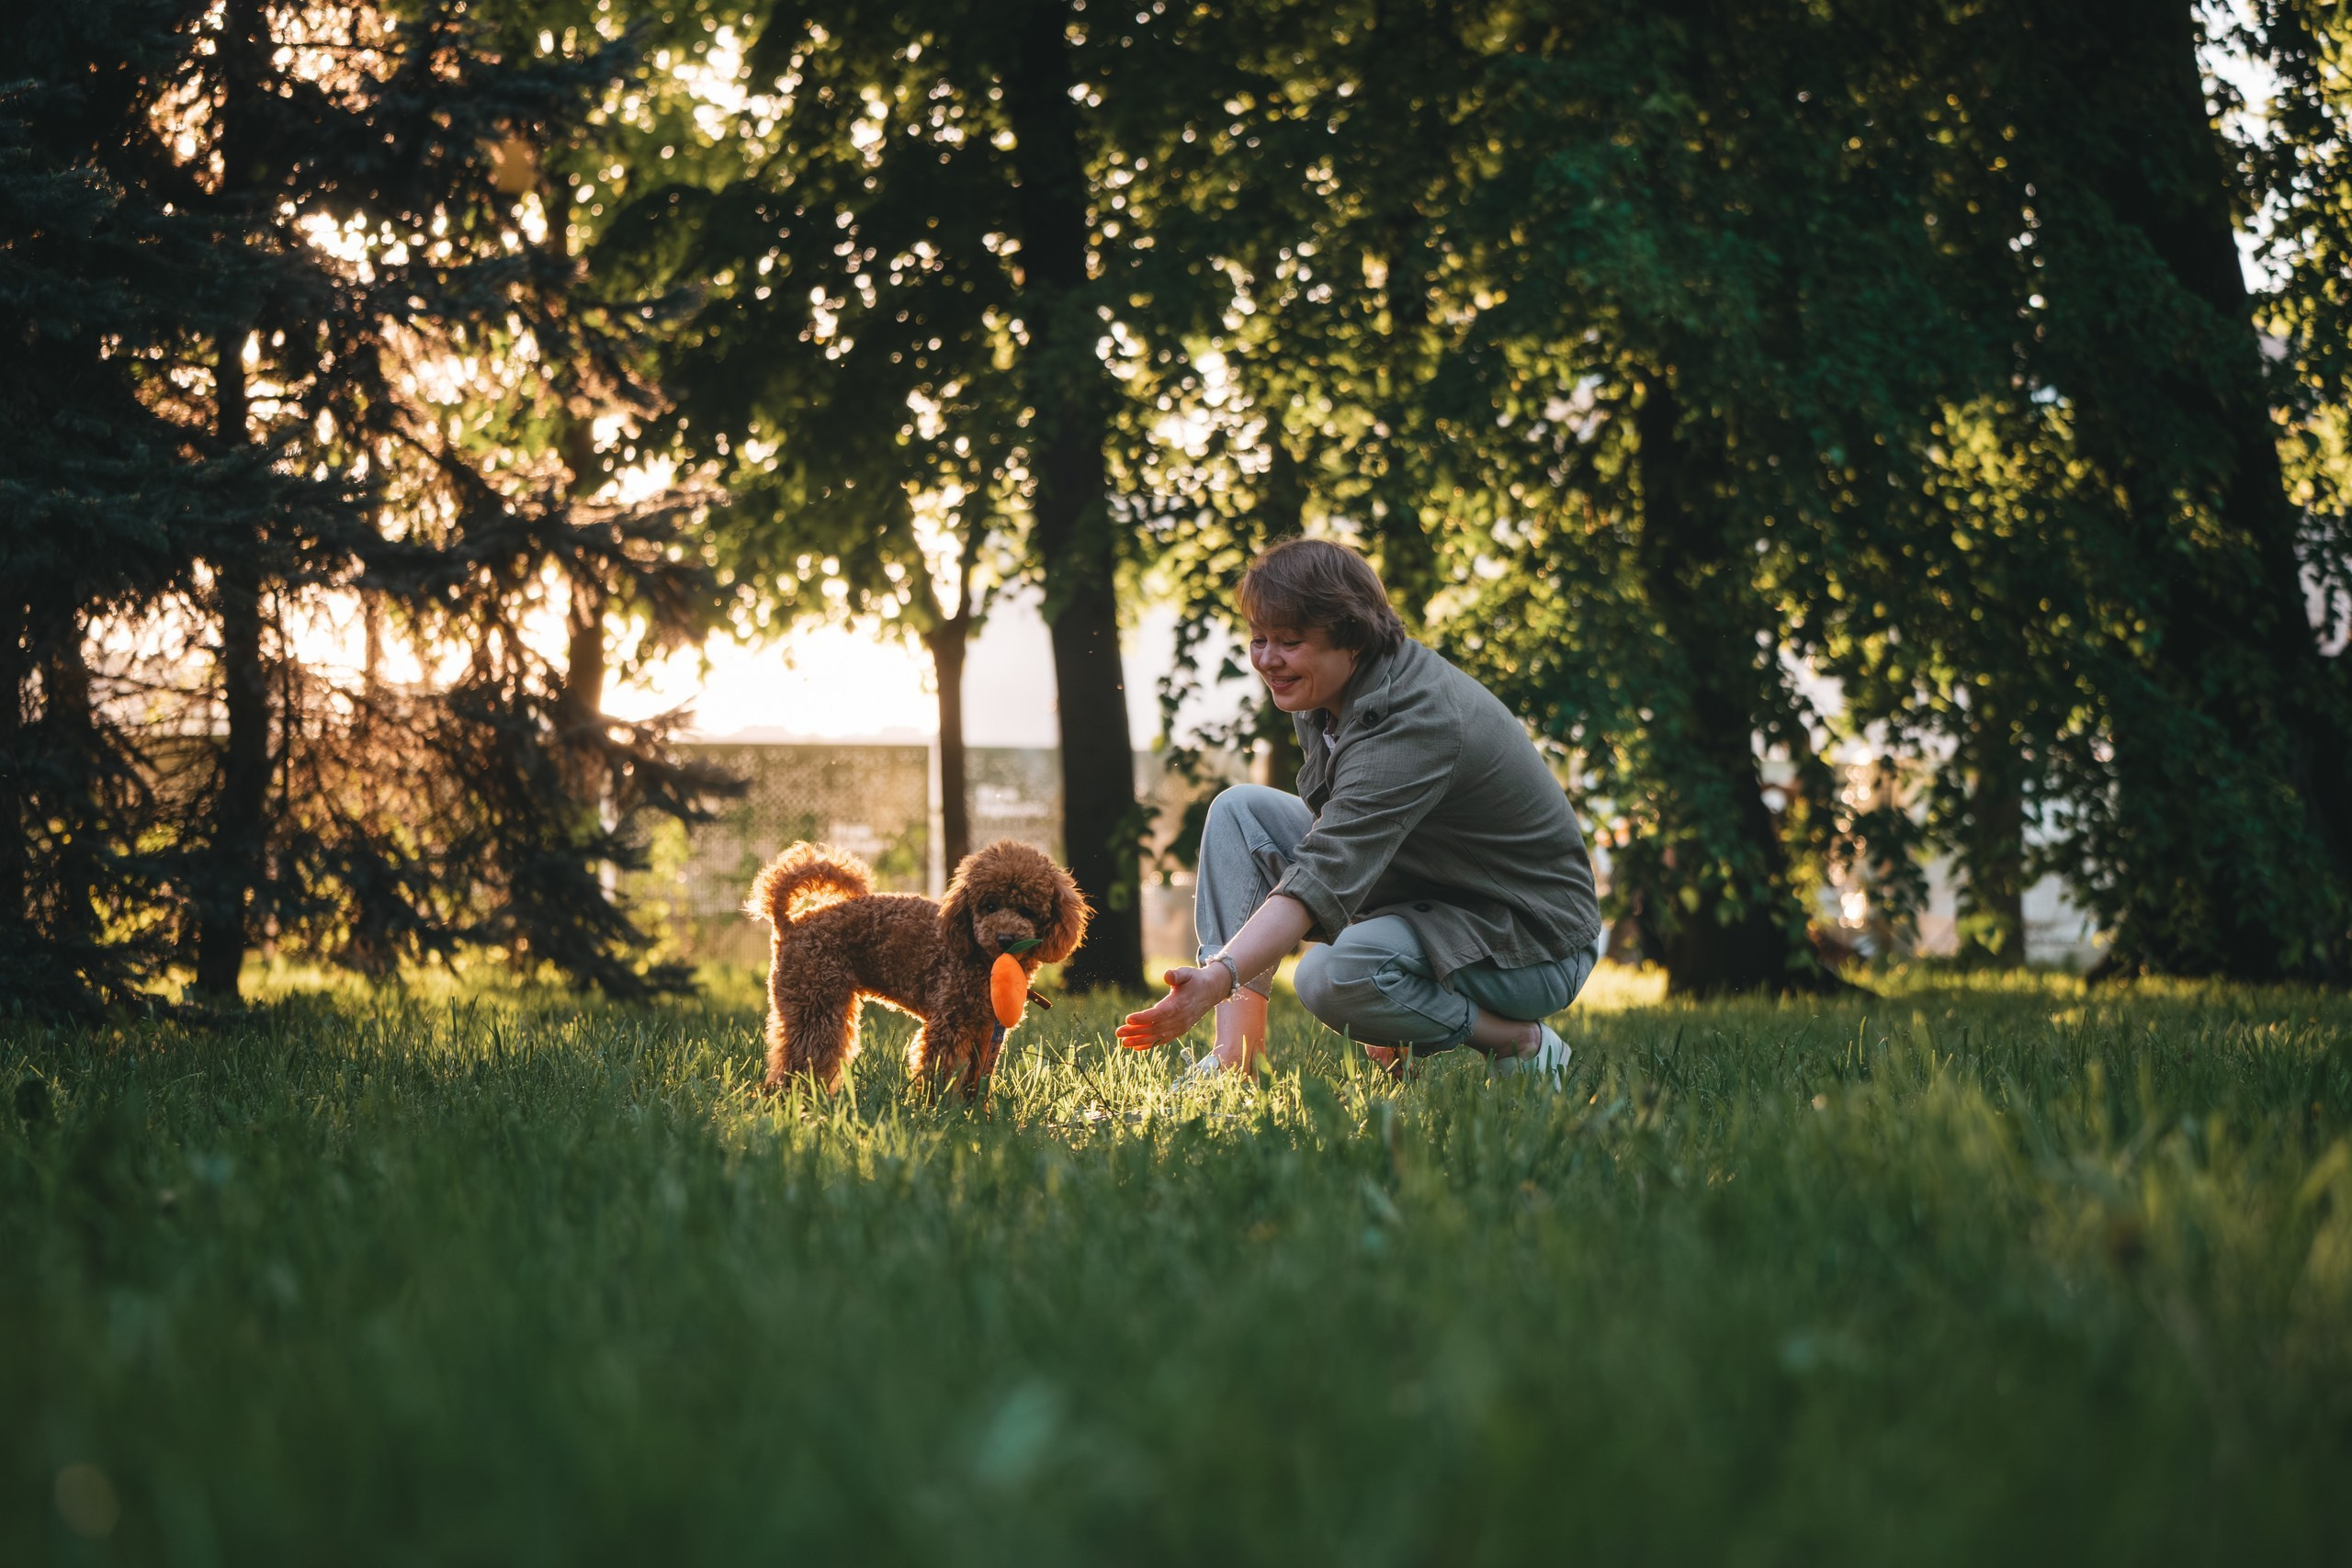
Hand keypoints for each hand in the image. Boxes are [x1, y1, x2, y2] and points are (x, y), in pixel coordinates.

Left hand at [1115, 964, 1232, 1049]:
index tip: (1128, 1019)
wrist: (1211, 992)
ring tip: (1123, 1042)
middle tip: (1118, 1032)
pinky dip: (1149, 1044)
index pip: (1159, 1014)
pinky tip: (1136, 1047)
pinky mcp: (1179, 1031)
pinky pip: (1163, 1040)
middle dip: (1135, 1031)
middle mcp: (1179, 1019)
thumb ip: (1177, 975)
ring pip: (1157, 1037)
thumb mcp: (1187, 973)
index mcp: (1179, 1005)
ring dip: (1139, 1040)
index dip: (1143, 1018)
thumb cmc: (1195, 980)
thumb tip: (1167, 975)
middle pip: (1154, 1028)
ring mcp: (1179, 1027)